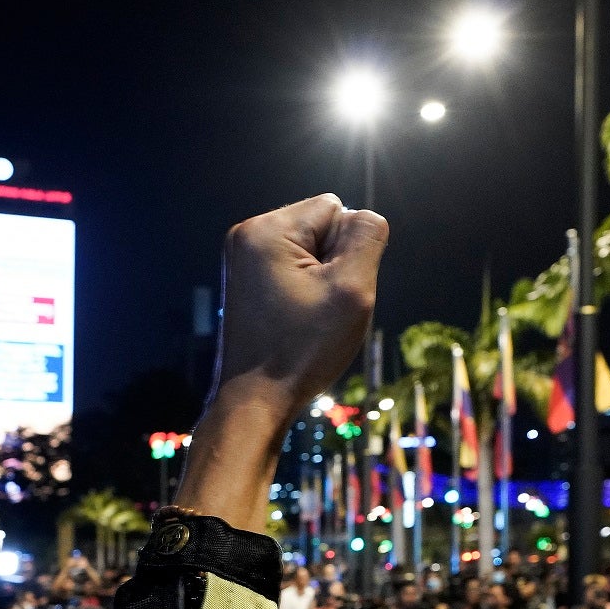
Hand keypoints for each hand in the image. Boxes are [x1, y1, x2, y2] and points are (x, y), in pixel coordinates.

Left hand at [213, 193, 387, 420]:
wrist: (256, 399)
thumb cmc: (302, 349)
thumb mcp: (351, 290)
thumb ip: (367, 238)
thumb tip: (366, 216)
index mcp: (266, 230)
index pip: (336, 208)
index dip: (349, 250)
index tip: (330, 291)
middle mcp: (247, 235)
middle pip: (321, 226)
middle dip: (334, 263)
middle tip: (320, 308)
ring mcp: (242, 259)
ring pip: (309, 250)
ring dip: (322, 279)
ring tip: (307, 316)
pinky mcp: (246, 280)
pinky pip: (292, 269)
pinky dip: (304, 291)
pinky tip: (296, 320)